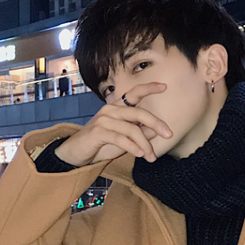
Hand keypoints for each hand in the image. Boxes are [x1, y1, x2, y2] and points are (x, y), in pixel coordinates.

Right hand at [55, 82, 171, 166]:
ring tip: (151, 157)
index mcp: (117, 107)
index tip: (164, 86)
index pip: (134, 93)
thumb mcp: (124, 139)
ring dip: (145, 145)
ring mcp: (104, 120)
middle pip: (139, 113)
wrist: (76, 153)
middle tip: (169, 134)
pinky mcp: (98, 132)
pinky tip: (140, 154)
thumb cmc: (101, 144)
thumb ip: (138, 133)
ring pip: (132, 130)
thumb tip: (156, 131)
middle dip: (156, 123)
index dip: (148, 88)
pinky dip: (133, 147)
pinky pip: (121, 139)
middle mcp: (111, 110)